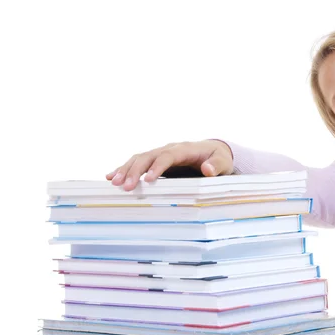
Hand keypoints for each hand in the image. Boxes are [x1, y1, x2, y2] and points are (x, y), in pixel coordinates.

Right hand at [106, 140, 233, 190]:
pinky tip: (110, 176)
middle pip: (149, 156)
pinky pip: (138, 162)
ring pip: (140, 158)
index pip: (168, 156)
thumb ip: (216, 166)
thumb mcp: (223, 162)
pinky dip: (124, 168)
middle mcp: (170, 149)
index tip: (148, 180)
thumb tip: (208, 169)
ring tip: (114, 182)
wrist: (213, 151)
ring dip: (126, 169)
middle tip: (125, 186)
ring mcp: (161, 153)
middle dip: (135, 170)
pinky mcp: (156, 160)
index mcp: (185, 149)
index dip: (157, 167)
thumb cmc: (218, 158)